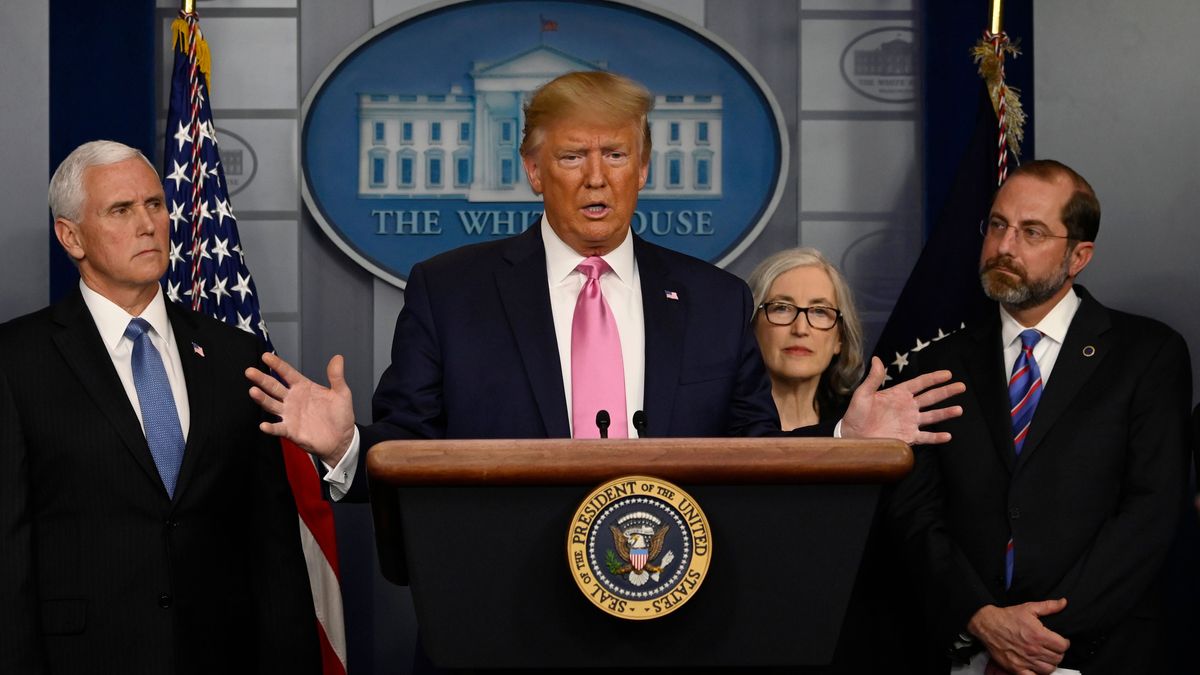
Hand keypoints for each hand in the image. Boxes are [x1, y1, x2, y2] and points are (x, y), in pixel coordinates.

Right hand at [246, 353, 355, 464]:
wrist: (342, 439)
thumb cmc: (340, 415)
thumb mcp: (341, 393)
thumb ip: (336, 376)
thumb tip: (338, 358)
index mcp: (303, 387)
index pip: (287, 373)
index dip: (277, 364)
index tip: (266, 356)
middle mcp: (293, 399)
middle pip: (274, 387)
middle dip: (262, 379)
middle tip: (250, 371)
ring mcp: (289, 414)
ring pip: (271, 404)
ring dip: (262, 398)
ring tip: (253, 391)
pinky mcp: (290, 430)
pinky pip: (278, 428)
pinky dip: (270, 427)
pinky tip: (264, 425)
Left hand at [840, 356, 964, 443]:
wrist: (852, 436)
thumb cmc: (855, 414)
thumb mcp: (863, 394)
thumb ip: (873, 378)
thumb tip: (877, 359)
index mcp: (898, 394)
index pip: (920, 384)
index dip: (934, 378)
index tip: (948, 374)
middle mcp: (907, 407)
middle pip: (931, 397)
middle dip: (946, 392)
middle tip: (961, 386)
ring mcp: (909, 422)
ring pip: (932, 416)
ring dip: (945, 413)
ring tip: (959, 410)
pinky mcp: (908, 437)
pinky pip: (925, 437)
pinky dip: (936, 437)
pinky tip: (947, 436)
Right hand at [968, 600, 1069, 674]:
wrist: (987, 624)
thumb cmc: (1007, 617)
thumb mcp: (1029, 608)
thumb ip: (1049, 606)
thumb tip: (1063, 602)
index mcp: (1039, 635)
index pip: (1063, 646)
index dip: (1064, 643)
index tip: (1061, 642)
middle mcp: (1033, 649)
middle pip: (1058, 658)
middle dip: (1058, 653)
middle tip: (1052, 649)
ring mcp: (1025, 660)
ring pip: (1048, 669)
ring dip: (1049, 664)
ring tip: (1045, 657)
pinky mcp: (1016, 668)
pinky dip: (1037, 674)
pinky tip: (1035, 667)